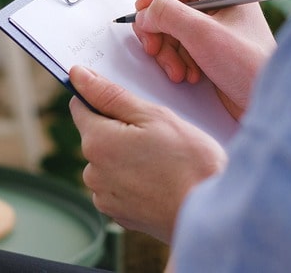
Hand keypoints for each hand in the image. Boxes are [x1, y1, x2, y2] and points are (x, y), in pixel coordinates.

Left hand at [69, 65, 225, 242]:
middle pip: (96, 136)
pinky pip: (117, 187)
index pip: (80, 107)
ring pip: (107, 163)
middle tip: (155, 136)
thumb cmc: (189, 162)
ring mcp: (104, 196)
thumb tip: (77, 75)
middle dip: (118, 131)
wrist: (213, 215)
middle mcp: (92, 172)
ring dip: (125, 158)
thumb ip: (110, 94)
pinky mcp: (118, 214)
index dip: (101, 99)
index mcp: (97, 142)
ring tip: (161, 162)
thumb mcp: (153, 116)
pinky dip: (132, 182)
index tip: (124, 103)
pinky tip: (159, 182)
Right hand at [132, 0, 275, 118]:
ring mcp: (205, 17)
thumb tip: (143, 12)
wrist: (264, 102)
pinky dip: (170, 57)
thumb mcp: (203, 35)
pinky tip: (185, 72)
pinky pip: (168, 38)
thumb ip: (167, 14)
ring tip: (177, 68)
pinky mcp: (199, 39)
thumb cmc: (251, 67)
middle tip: (155, 46)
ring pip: (161, 19)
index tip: (150, 7)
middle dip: (157, 24)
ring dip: (163, 47)